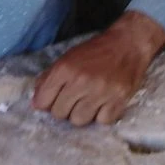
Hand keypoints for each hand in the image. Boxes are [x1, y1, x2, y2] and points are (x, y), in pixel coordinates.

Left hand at [32, 10, 164, 125]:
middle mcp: (81, 81)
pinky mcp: (119, 100)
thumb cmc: (95, 51)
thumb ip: (49, 79)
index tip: (51, 100)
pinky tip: (103, 104)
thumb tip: (36, 103)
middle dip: (63, 108)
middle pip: (59, 113)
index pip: (43, 100)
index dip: (45, 103)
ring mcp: (101, 92)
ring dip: (81, 114)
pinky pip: (101, 121)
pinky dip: (101, 115)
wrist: (128, 43)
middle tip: (73, 98)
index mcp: (65, 68)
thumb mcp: (67, 58)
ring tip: (88, 102)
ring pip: (79, 120)